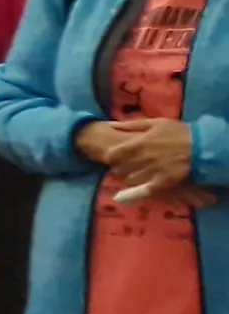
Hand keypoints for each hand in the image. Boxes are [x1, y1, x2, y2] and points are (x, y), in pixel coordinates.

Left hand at [81, 117, 199, 194]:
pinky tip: (138, 187)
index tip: (116, 156)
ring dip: (130, 176)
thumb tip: (110, 125)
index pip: (112, 155)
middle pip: (119, 168)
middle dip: (120, 166)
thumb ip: (131, 124)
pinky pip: (144, 190)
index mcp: (138, 144)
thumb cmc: (178, 132)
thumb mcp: (155, 123)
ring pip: (130, 179)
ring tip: (137, 172)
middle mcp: (142, 159)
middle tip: (127, 164)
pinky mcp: (163, 182)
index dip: (111, 157)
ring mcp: (152, 171)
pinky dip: (138, 190)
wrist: (201, 146)